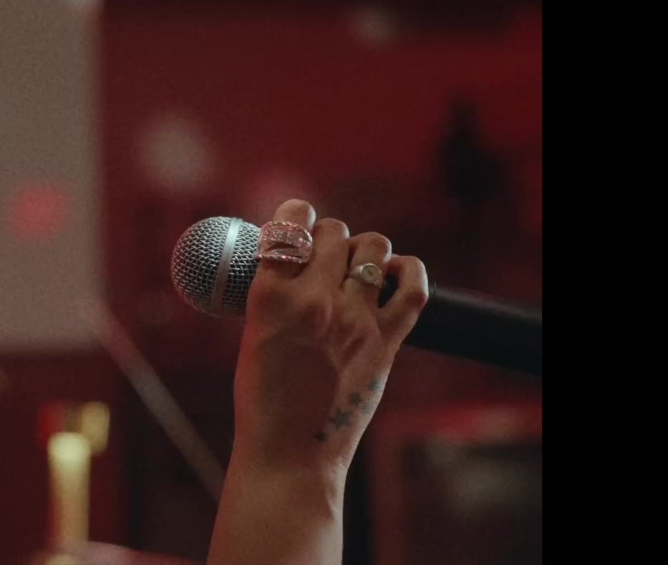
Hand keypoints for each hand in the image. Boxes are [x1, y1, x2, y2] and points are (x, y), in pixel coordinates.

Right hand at [233, 199, 428, 475]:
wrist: (291, 452)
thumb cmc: (263, 398)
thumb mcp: (254, 333)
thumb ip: (277, 295)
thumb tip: (296, 260)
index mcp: (269, 296)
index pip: (289, 225)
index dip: (295, 215)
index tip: (296, 222)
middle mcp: (314, 300)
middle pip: (334, 232)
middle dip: (329, 237)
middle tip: (324, 257)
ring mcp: (354, 319)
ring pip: (372, 247)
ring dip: (363, 249)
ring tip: (355, 268)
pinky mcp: (386, 340)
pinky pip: (413, 286)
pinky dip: (408, 270)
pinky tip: (393, 273)